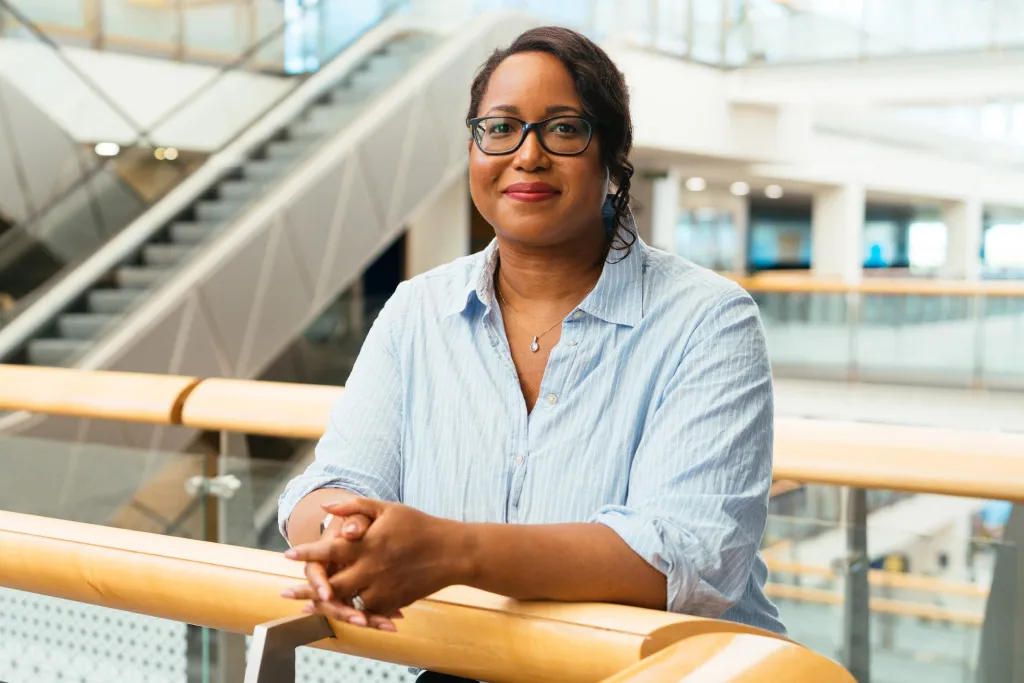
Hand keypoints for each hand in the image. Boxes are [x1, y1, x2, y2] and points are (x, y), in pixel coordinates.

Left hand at [283, 498, 469, 618]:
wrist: (451, 552)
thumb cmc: (418, 526)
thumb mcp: (388, 509)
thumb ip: (356, 507)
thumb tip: (326, 507)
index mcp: (369, 543)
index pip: (331, 550)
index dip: (307, 553)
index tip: (287, 554)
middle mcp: (373, 568)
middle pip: (332, 584)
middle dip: (306, 589)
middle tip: (285, 591)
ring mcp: (383, 587)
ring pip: (347, 602)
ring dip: (325, 604)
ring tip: (306, 605)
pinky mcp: (393, 601)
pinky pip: (367, 609)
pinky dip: (352, 610)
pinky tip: (339, 610)